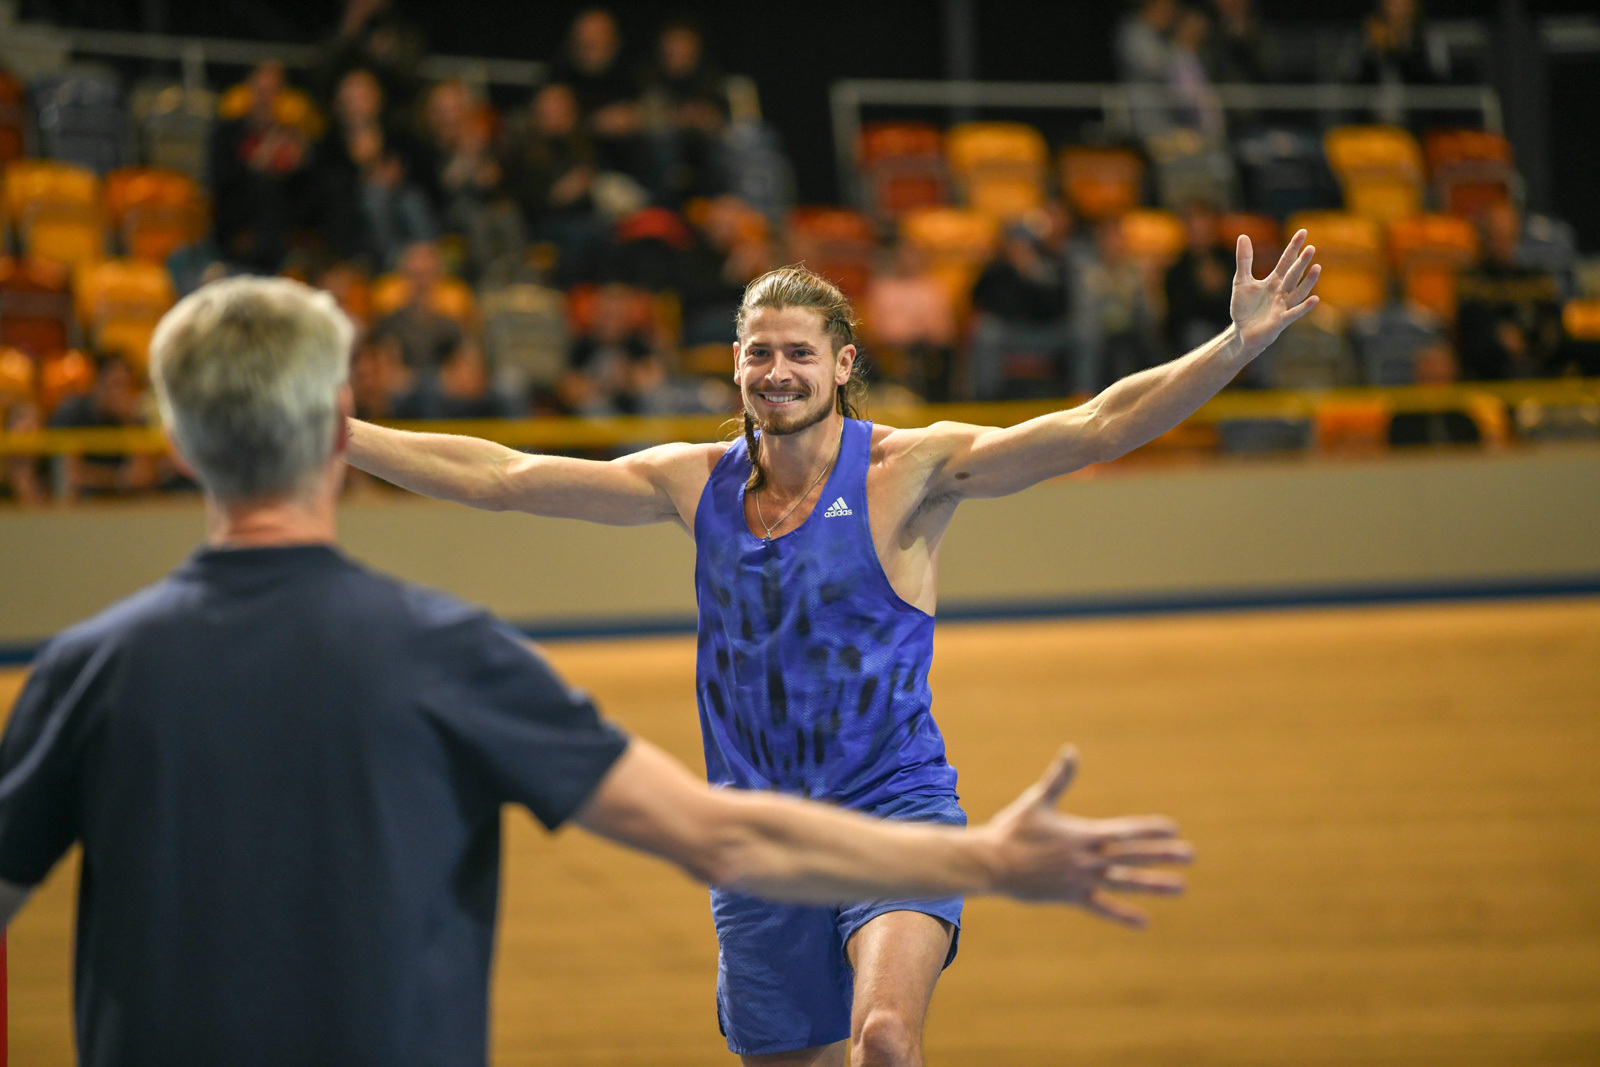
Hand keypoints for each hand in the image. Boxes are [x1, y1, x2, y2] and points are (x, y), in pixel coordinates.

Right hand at [984, 746, 1192, 925]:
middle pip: (1133, 855)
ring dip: (1154, 884)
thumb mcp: (1037, 801)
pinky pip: (1101, 908)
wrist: (992, 863)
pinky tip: (1144, 921)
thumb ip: (1058, 779)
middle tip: (1191, 855)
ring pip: (1125, 881)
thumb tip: (1071, 750)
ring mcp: (1081, 879)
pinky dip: (1122, 914)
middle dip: (1164, 854)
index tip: (1174, 828)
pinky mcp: (1071, 897)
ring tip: (1181, 887)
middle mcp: (1087, 857)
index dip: (1150, 829)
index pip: (1125, 830)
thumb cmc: (1013, 829)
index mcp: (1083, 833)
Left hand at [1230, 229, 1320, 359]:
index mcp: (1274, 281)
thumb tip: (1243, 235)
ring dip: (1308, 281)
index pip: (1286, 261)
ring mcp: (1283, 306)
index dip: (1293, 247)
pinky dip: (1304, 307)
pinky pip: (1294, 313)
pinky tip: (1315, 299)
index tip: (1303, 232)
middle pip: (1293, 274)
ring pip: (1298, 292)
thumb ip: (1244, 260)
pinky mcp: (1280, 321)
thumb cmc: (1245, 307)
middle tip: (1311, 248)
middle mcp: (1282, 292)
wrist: (1241, 332)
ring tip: (1317, 268)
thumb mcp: (1241, 281)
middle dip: (1301, 262)